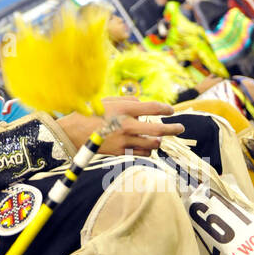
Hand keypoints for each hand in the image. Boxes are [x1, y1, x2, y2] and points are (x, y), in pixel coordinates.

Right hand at [56, 107, 184, 155]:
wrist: (73, 132)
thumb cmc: (92, 113)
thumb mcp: (109, 101)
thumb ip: (129, 102)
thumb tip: (145, 106)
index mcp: (124, 109)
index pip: (153, 108)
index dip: (165, 109)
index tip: (171, 111)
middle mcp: (127, 125)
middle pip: (158, 130)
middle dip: (173, 129)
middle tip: (181, 128)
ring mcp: (124, 140)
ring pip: (152, 144)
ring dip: (158, 142)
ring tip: (159, 139)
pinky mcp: (120, 152)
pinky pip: (141, 153)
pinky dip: (147, 150)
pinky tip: (147, 147)